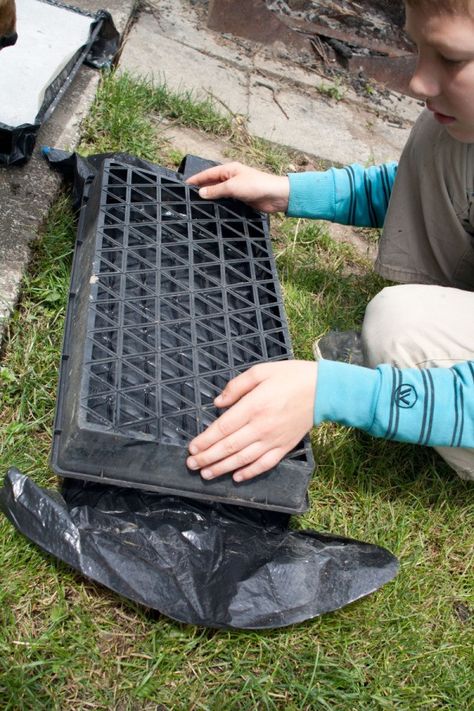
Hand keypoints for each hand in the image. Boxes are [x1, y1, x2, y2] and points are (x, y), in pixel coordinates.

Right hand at [185, 161, 289, 212]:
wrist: (276, 196)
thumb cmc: (257, 186)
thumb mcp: (233, 187)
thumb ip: (216, 190)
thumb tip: (201, 193)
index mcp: (229, 169)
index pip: (208, 173)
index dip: (196, 179)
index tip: (184, 186)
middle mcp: (231, 178)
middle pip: (212, 183)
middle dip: (201, 189)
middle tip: (188, 198)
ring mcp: (236, 189)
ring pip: (219, 193)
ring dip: (210, 198)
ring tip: (197, 206)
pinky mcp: (241, 199)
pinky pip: (226, 201)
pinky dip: (219, 205)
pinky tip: (213, 211)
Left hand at [186, 361, 316, 481]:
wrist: (323, 390)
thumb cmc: (291, 377)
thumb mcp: (261, 371)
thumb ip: (236, 386)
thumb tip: (218, 403)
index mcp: (253, 406)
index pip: (222, 428)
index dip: (205, 440)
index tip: (192, 448)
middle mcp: (261, 427)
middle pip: (228, 447)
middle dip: (207, 458)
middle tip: (191, 465)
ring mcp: (273, 440)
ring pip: (242, 459)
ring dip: (222, 468)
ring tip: (206, 474)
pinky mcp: (284, 447)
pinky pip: (264, 464)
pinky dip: (249, 472)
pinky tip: (236, 477)